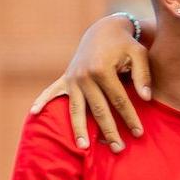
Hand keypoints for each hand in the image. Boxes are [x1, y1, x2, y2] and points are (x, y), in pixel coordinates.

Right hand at [27, 15, 153, 151]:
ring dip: (79, 129)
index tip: (139, 133)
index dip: (130, 117)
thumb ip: (143, 75)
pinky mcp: (65, 78)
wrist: (103, 30)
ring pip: (76, 109)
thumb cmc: (125, 44)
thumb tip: (146, 98)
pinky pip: (51, 92)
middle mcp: (84, 76)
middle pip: (98, 110)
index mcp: (102, 69)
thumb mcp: (139, 54)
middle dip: (109, 131)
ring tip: (83, 148)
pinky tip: (34, 113)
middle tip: (119, 149)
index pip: (119, 100)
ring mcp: (72, 78)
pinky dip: (42, 101)